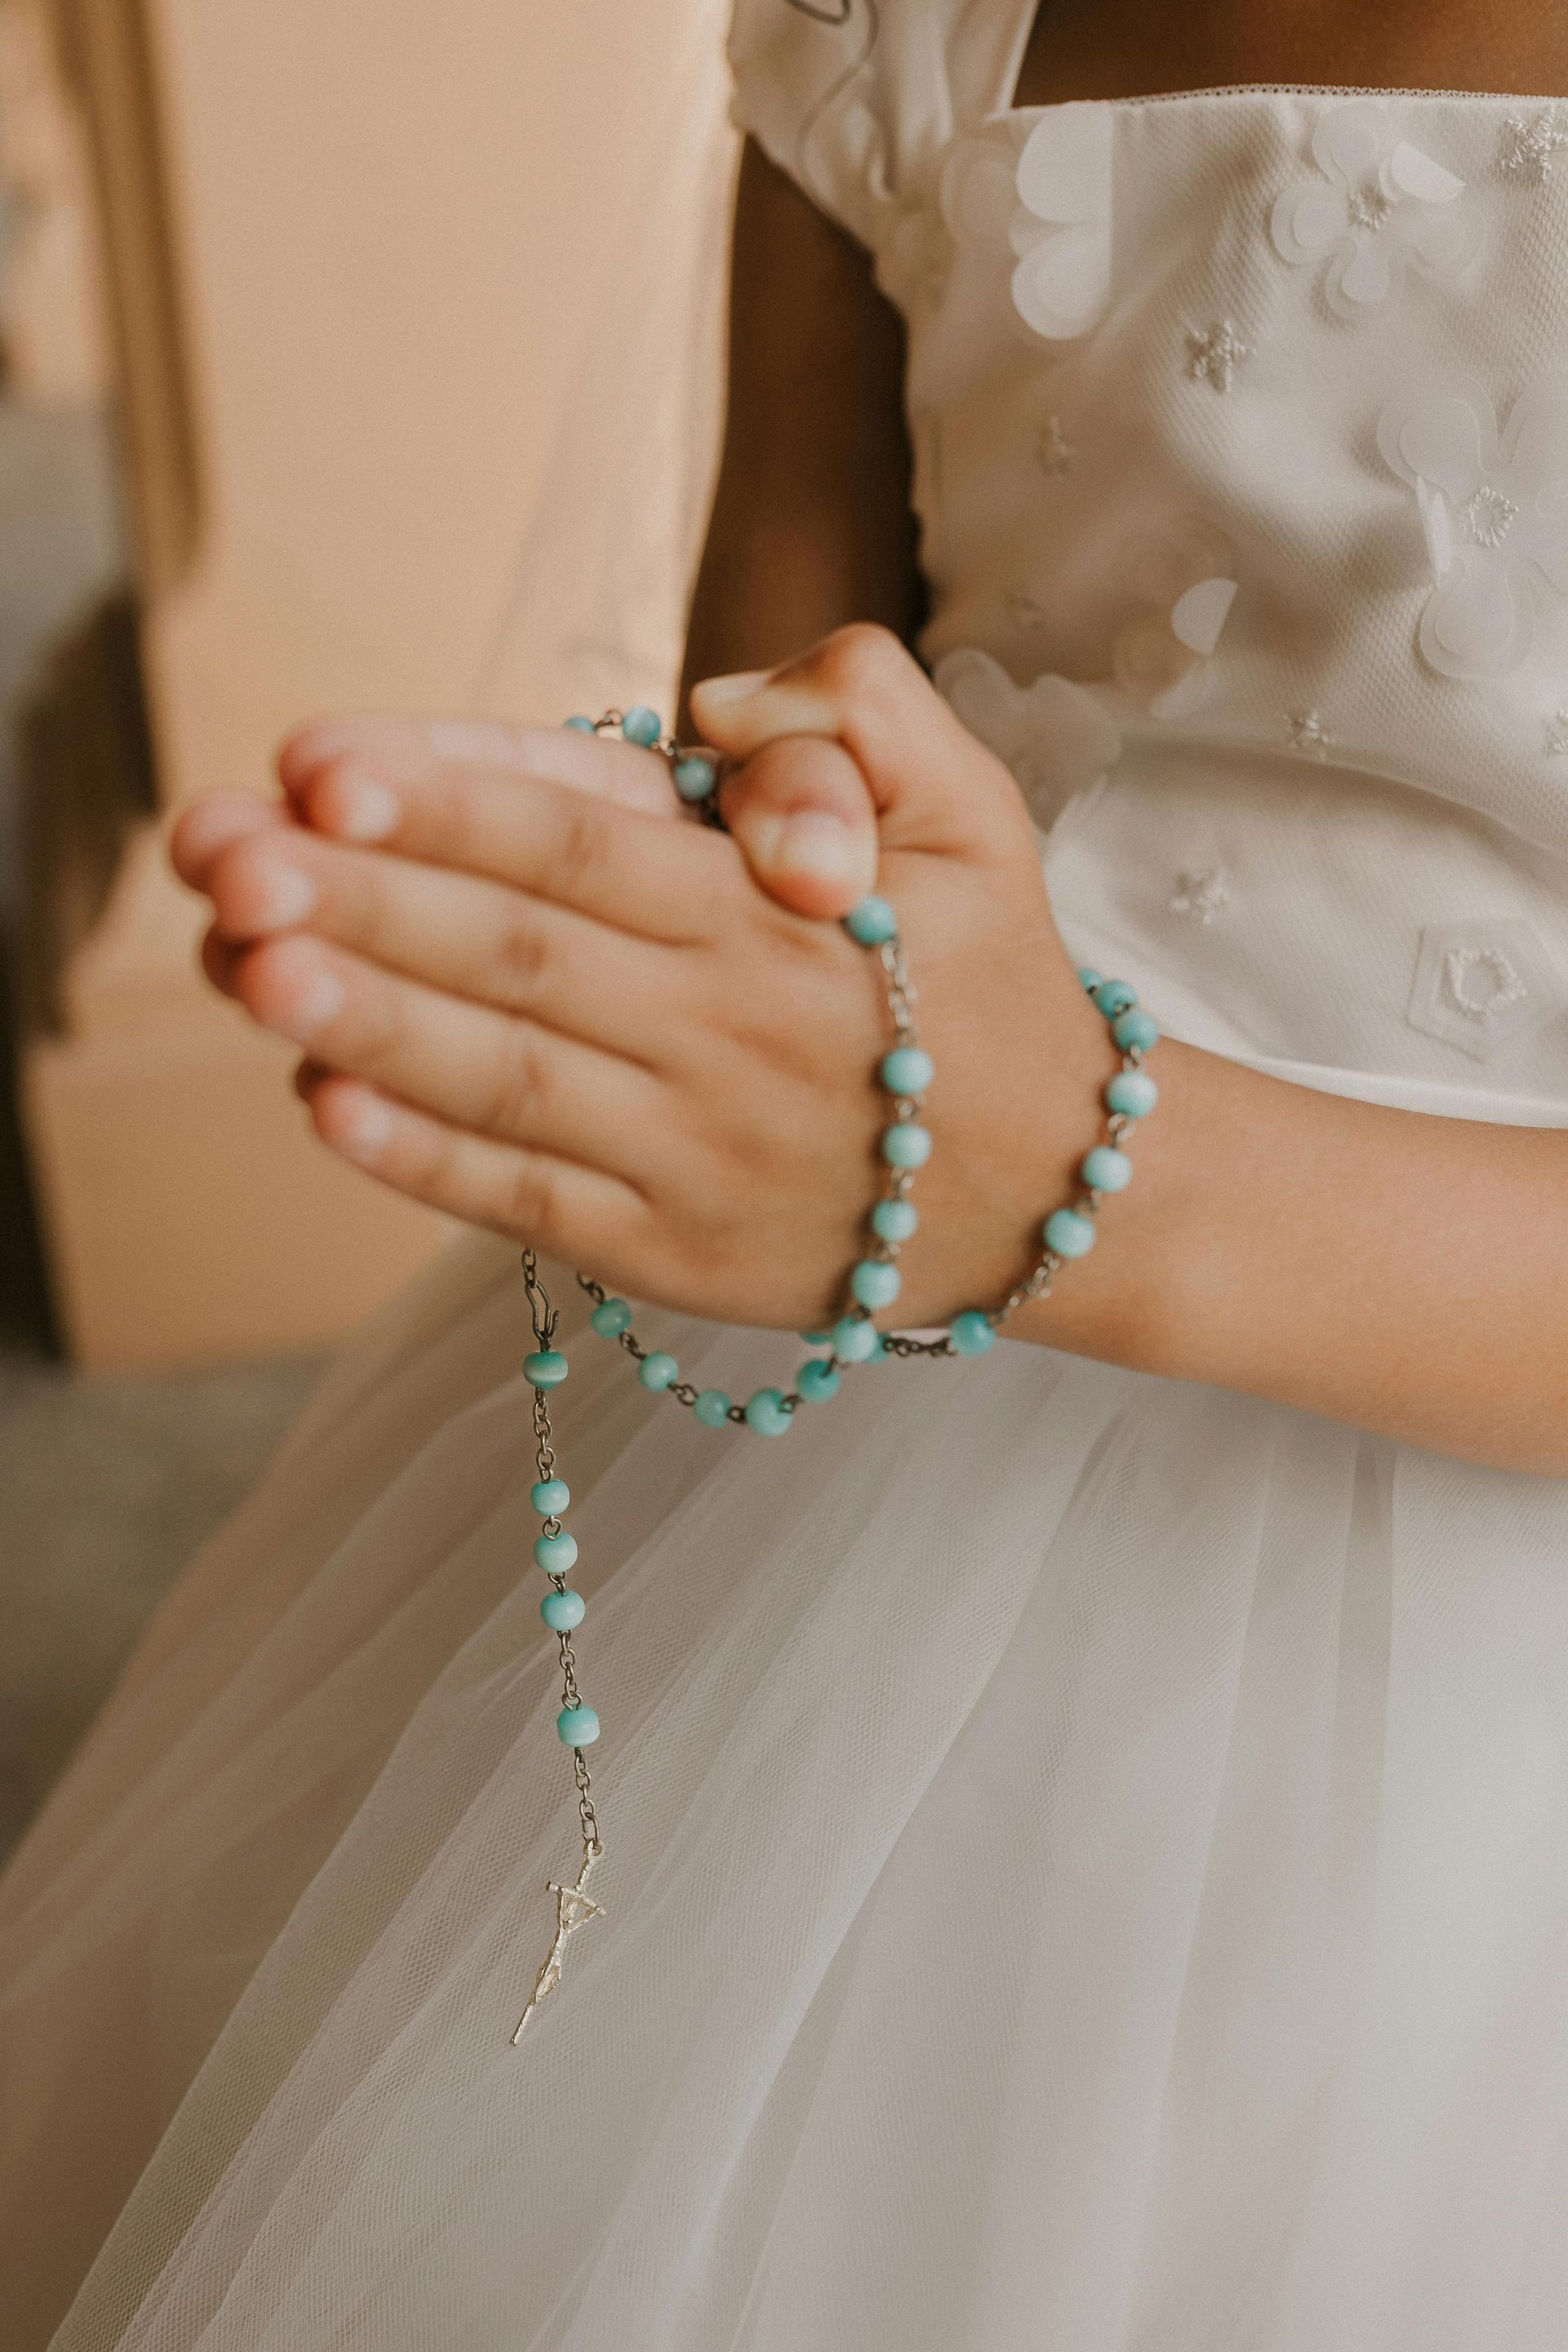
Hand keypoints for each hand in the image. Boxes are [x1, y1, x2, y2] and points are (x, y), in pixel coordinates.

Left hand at [173, 629, 1108, 1331]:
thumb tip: (707, 706)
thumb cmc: (992, 983)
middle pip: (518, 952)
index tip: (317, 765)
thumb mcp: (977, 812)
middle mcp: (731, 1030)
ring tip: (239, 964)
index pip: (588, 844)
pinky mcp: (673, 1251)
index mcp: (786, 918)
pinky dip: (425, 1158)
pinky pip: (531, 1201)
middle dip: (359, 899)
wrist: (1060, 1190)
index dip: (450, 802)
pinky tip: (324, 1103)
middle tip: (219, 852)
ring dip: (364, 1019)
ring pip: (506, 1076)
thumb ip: (867, 713)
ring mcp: (695, 1151)